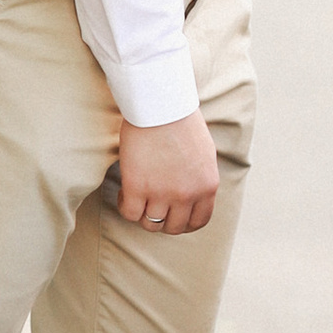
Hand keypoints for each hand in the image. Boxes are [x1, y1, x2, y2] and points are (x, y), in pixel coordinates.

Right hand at [115, 112, 221, 232]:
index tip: (174, 216)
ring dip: (143, 213)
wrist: (161, 106)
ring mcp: (162, 193)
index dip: (185, 223)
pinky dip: (126, 206)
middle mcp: (187, 195)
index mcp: (207, 186)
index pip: (199, 221)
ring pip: (151, 224)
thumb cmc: (181, 122)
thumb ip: (200, 179)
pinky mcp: (137, 187)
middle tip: (153, 205)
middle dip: (163, 220)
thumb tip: (192, 195)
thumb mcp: (204, 155)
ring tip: (138, 196)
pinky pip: (130, 214)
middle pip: (174, 227)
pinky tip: (125, 192)